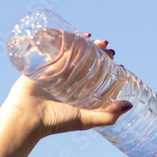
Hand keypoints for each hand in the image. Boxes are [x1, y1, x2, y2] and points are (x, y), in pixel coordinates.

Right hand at [0, 36, 130, 140]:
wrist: (26, 118)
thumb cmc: (54, 122)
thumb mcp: (84, 120)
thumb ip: (107, 115)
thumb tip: (130, 105)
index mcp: (76, 95)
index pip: (95, 77)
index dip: (107, 68)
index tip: (117, 61)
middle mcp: (65, 84)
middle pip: (84, 62)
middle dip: (97, 52)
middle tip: (107, 46)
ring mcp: (53, 74)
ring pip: (71, 55)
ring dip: (83, 44)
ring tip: (93, 38)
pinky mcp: (40, 67)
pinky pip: (53, 51)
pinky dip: (63, 41)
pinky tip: (73, 34)